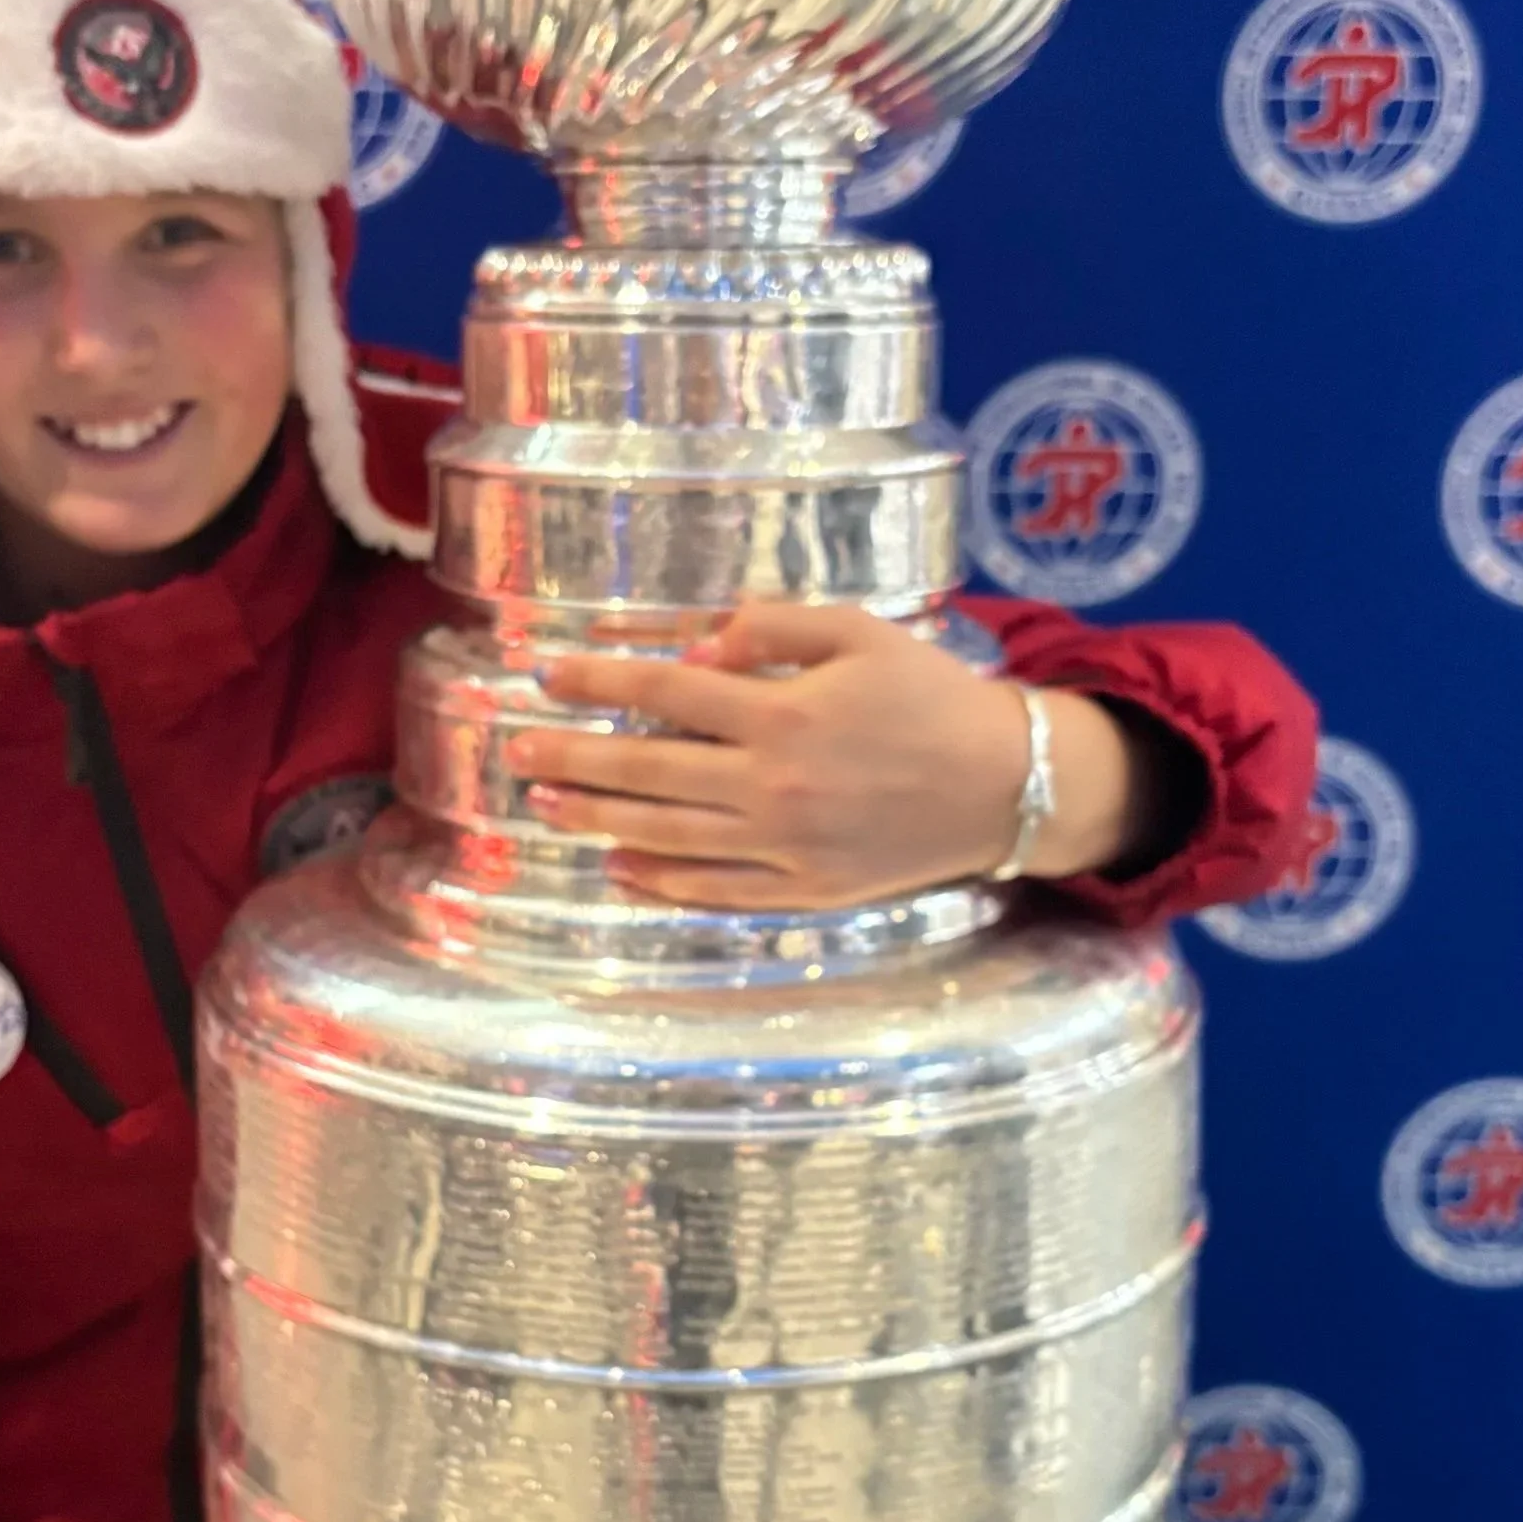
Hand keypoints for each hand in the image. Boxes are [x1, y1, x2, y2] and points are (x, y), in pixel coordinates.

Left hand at [510, 602, 1146, 909]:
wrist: (1004, 785)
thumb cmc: (930, 697)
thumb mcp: (860, 635)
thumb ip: (773, 631)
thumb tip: (695, 645)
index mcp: (784, 714)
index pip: (666, 695)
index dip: (600, 684)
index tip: (547, 675)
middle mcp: (774, 786)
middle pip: (649, 772)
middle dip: (575, 759)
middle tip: (518, 750)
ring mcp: (787, 846)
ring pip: (670, 836)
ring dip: (600, 821)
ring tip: (547, 806)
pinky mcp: (806, 889)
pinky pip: (716, 890)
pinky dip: (662, 881)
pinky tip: (621, 868)